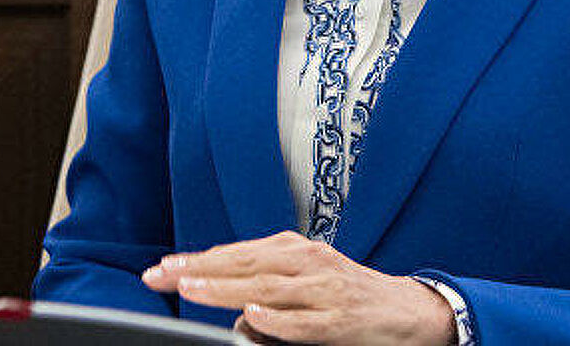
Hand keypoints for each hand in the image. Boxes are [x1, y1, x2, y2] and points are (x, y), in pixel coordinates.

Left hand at [142, 231, 454, 345]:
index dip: (199, 259)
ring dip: (227, 287)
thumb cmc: (348, 294)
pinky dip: (277, 318)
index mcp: (295, 250)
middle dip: (200, 269)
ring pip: (267, 287)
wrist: (406, 310)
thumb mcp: (305, 280)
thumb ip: (267, 286)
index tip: (163, 266)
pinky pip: (303, 320)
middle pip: (245, 263)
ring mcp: (324, 289)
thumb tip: (227, 304)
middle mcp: (308, 262)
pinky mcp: (339, 319)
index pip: (237, 252)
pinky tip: (252, 314)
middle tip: (162, 273)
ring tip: (192, 288)